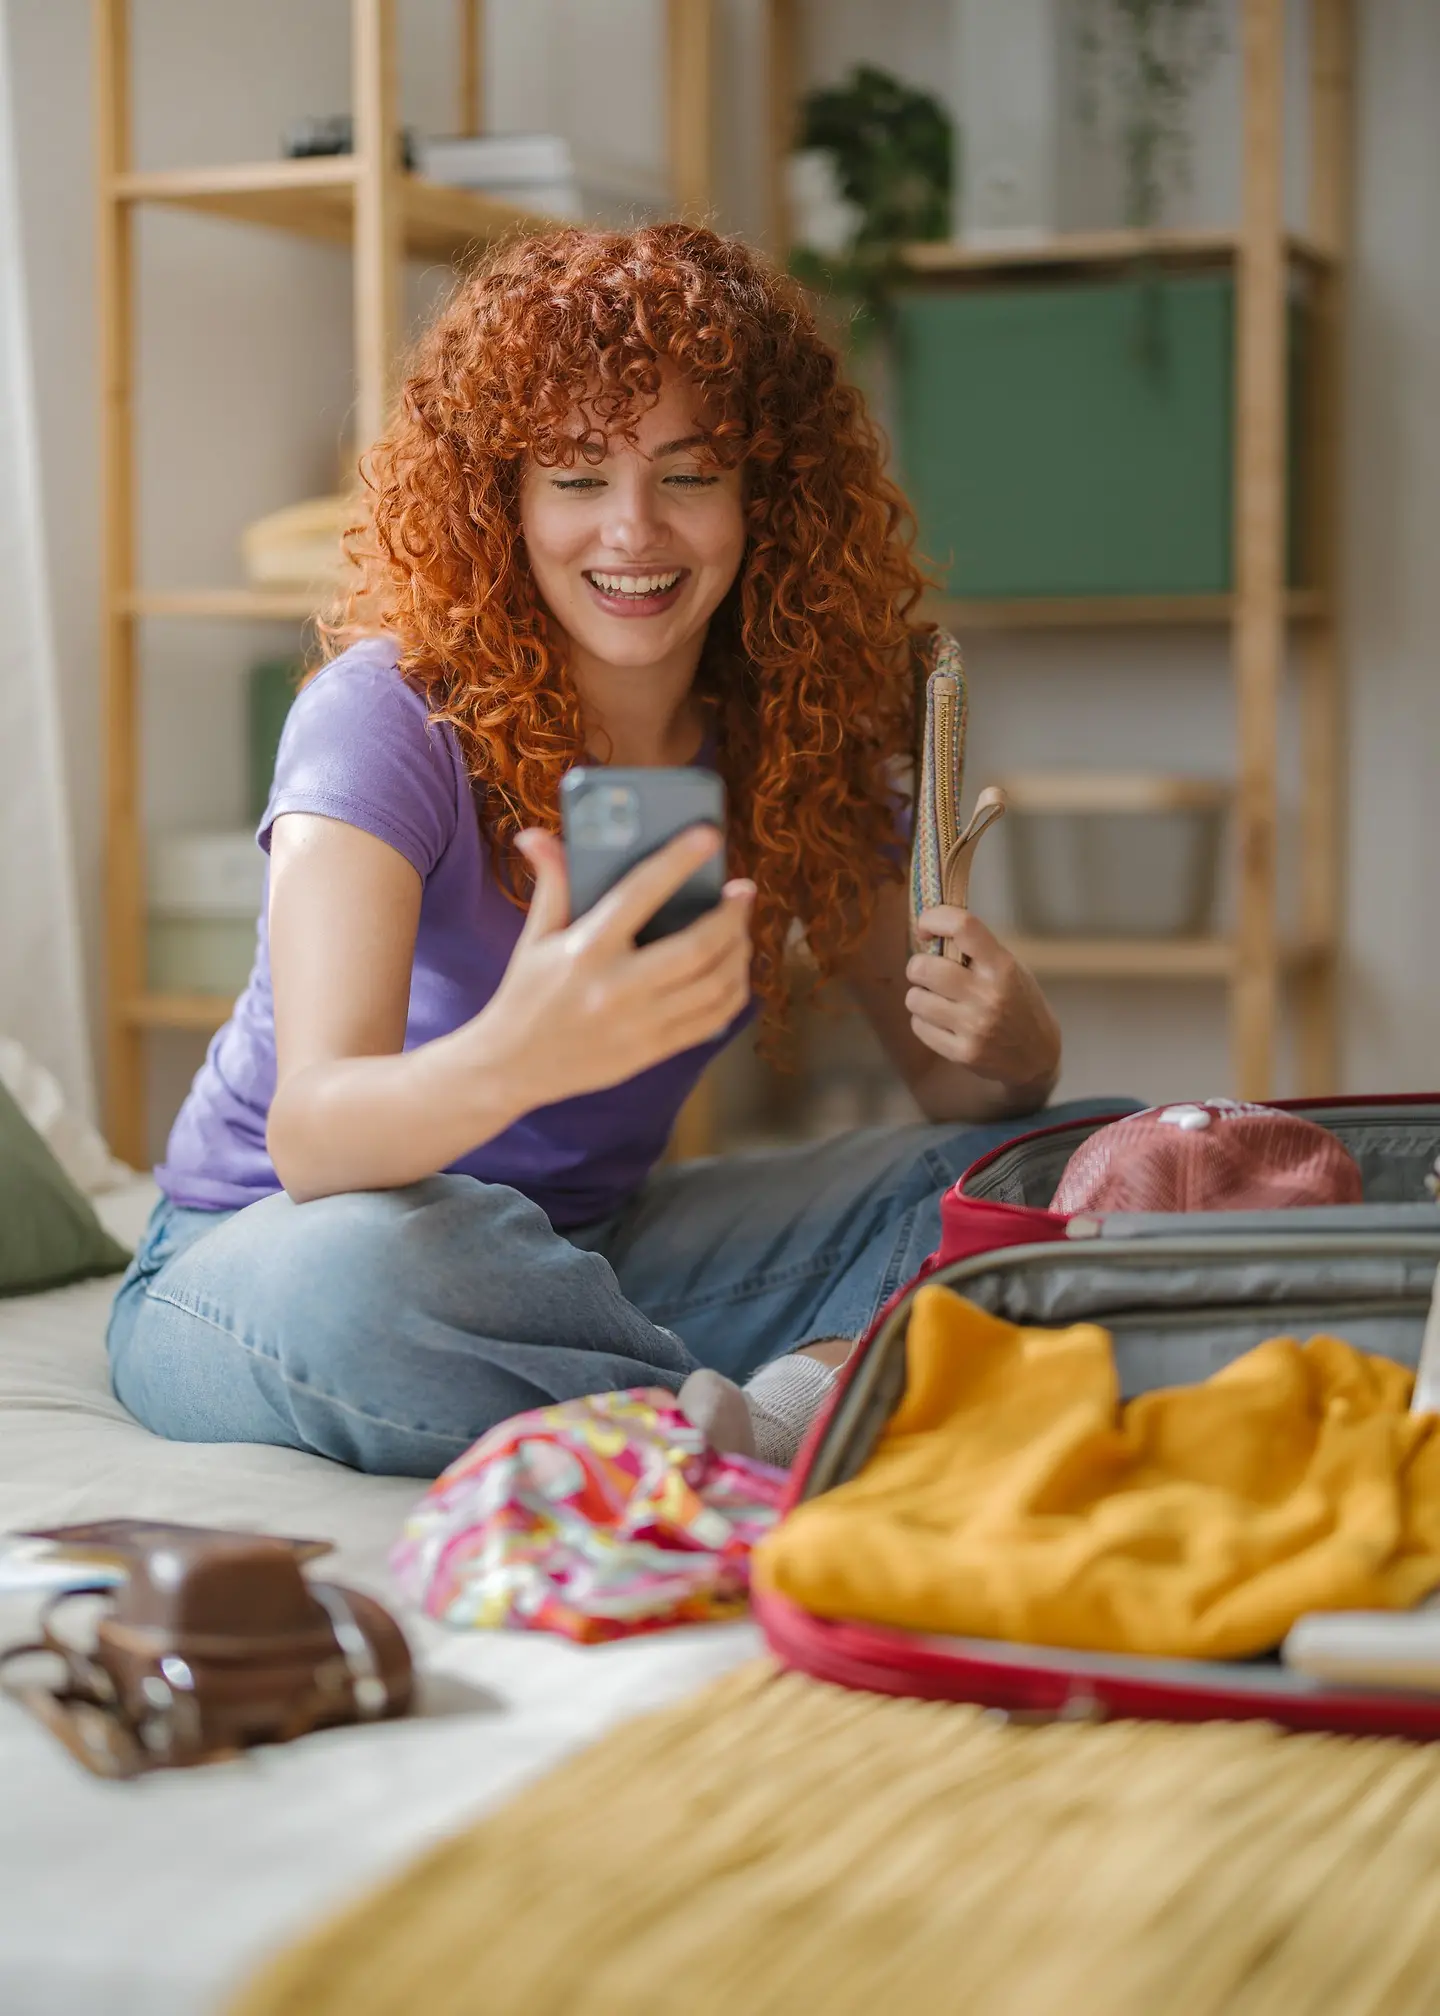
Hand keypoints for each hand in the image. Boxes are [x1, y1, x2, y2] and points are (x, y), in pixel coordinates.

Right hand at [470, 826, 754, 1108]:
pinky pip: (712, 1020)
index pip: (640, 893)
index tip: (709, 836)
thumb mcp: (534, 937)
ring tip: (740, 930)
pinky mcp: (653, 1050)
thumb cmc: (526, 994)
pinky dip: (733, 992)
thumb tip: (536, 836)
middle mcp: (617, 986)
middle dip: (731, 917)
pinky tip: (733, 972)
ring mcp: (640, 1022)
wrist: (514, 1065)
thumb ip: (552, 884)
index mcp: (586, 949)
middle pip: (697, 947)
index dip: (679, 861)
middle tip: (743, 894)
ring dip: (739, 953)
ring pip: (715, 985)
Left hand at [906, 906, 1060, 1094]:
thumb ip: (977, 951)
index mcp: (1002, 967)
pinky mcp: (962, 1053)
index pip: (963, 927)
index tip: (925, 926)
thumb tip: (931, 930)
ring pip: (915, 999)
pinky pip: (919, 1026)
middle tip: (928, 971)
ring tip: (937, 999)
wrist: (1037, 1056)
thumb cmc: (1020, 1003)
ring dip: (920, 996)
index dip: (934, 918)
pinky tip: (942, 1022)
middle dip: (918, 966)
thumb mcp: (1012, 969)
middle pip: (923, 968)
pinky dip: (924, 1021)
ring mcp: (974, 1027)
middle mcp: (988, 995)